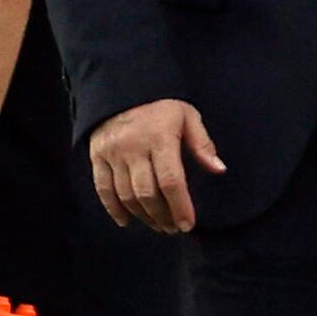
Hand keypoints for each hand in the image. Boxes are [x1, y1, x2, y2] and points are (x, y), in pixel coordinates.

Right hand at [89, 98, 225, 234]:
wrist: (121, 88)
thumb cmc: (160, 107)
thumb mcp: (187, 116)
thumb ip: (202, 144)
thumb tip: (219, 169)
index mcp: (160, 137)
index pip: (170, 180)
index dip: (180, 206)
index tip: (187, 224)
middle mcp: (133, 146)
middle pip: (147, 193)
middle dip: (162, 216)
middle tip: (173, 228)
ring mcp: (112, 152)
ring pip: (126, 195)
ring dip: (143, 216)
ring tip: (157, 225)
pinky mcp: (97, 156)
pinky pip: (103, 189)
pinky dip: (114, 209)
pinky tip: (127, 221)